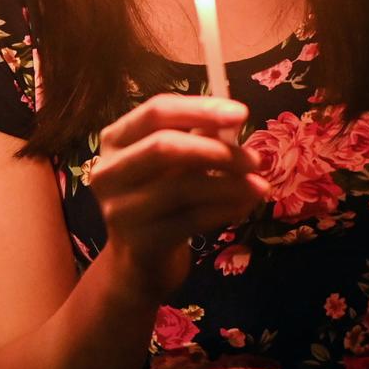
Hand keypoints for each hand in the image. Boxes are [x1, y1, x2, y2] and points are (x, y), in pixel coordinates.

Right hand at [89, 95, 267, 300]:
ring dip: (229, 185)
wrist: (141, 258)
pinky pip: (191, 220)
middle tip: (255, 159)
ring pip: (181, 187)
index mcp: (115, 139)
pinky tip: (245, 206)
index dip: (199, 109)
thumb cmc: (161, 197)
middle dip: (216, 150)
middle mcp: (109, 171)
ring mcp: (120, 209)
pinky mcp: (140, 241)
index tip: (241, 113)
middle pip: (163, 147)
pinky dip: (224, 210)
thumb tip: (233, 118)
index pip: (155, 112)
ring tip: (260, 186)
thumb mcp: (174, 162)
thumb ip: (197, 137)